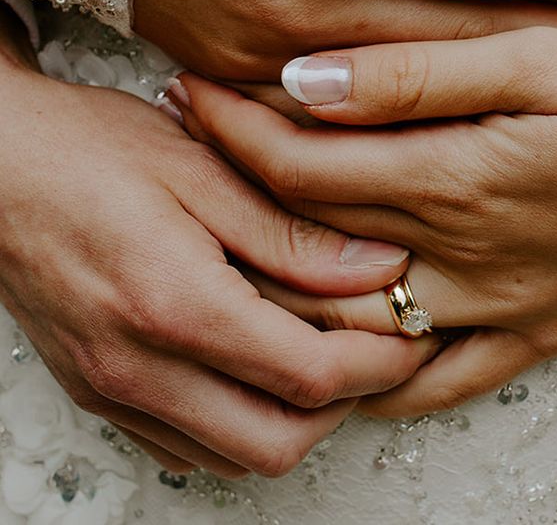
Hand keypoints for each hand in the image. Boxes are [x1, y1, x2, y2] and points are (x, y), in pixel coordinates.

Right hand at [0, 45, 433, 476]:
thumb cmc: (89, 150)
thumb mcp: (203, 168)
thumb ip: (291, 232)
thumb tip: (378, 268)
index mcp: (173, 306)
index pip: (307, 377)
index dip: (379, 365)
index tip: (415, 334)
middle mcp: (137, 369)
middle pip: (274, 444)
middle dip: (346, 406)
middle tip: (380, 350)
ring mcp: (112, 391)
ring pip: (232, 457)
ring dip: (296, 418)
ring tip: (330, 351)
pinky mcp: (99, 392)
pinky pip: (188, 445)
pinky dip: (242, 421)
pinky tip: (262, 364)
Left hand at [169, 27, 556, 416]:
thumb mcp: (533, 59)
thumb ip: (416, 74)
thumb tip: (304, 81)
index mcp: (449, 177)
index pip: (301, 161)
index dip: (233, 125)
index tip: (189, 90)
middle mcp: (453, 256)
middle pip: (310, 233)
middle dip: (234, 184)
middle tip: (188, 142)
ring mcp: (488, 311)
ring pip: (349, 318)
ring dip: (279, 280)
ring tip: (230, 234)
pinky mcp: (526, 340)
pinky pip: (433, 384)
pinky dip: (376, 376)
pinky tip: (337, 358)